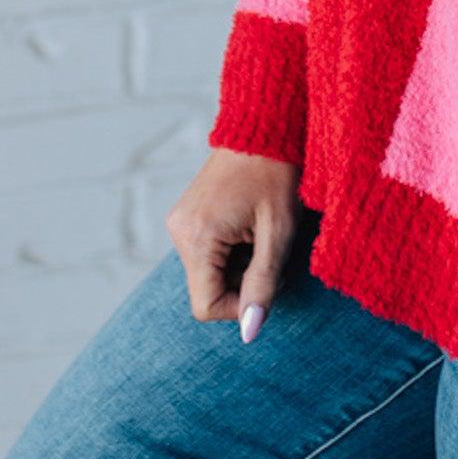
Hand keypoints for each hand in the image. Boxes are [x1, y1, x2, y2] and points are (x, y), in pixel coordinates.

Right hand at [165, 148, 300, 341]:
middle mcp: (179, 231)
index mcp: (198, 237)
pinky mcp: (185, 215)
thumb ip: (263, 283)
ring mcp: (179, 222)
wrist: (265, 125)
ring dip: (238, 265)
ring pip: (207, 272)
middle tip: (270, 248)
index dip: (241, 305)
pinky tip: (248, 225)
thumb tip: (250, 333)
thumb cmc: (278, 174)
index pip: (206, 306)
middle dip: (242, 282)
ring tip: (261, 231)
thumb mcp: (278, 232)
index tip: (270, 278)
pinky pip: (205, 253)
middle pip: (207, 289)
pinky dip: (230, 251)